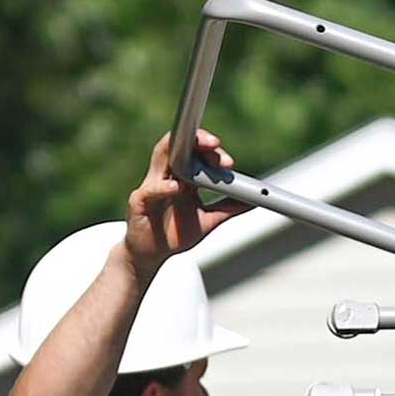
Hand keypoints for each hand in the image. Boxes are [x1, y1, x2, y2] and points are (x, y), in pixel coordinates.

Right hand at [124, 129, 241, 275]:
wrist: (151, 255)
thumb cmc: (176, 233)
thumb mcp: (209, 220)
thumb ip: (229, 207)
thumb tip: (255, 200)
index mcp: (183, 176)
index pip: (195, 151)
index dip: (211, 150)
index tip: (229, 161)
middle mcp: (167, 176)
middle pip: (179, 146)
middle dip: (197, 141)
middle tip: (216, 145)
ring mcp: (151, 186)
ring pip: (161, 157)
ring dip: (179, 152)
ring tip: (200, 152)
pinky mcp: (139, 202)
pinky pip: (149, 191)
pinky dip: (163, 188)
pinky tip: (177, 188)